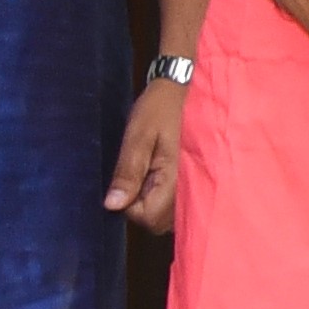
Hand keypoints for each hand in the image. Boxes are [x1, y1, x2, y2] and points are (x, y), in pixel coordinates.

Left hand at [106, 74, 188, 230]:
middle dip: (142, 204)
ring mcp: (196, 186)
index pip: (147, 218)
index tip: (127, 179)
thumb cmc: (161, 108)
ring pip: (168, 215)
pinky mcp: (196, 180)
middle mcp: (190, 189)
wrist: (186, 87)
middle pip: (159, 221)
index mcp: (175, 180)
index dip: (129, 204)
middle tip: (139, 171)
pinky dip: (165, 193)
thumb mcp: (138, 136)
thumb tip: (112, 205)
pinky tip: (161, 170)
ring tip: (151, 168)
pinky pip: (178, 203)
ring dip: (154, 199)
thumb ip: (127, 172)